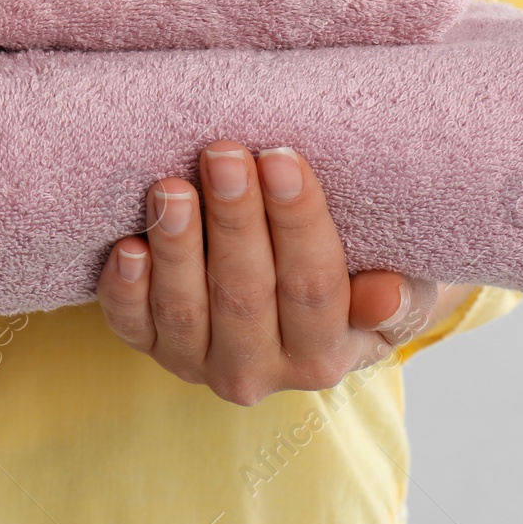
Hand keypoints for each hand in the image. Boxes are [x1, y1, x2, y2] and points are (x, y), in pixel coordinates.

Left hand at [96, 141, 443, 405]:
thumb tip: (385, 294)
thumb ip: (397, 299)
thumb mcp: (397, 288)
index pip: (313, 287)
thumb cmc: (352, 278)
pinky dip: (125, 289)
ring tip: (171, 187)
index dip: (297, 221)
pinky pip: (130, 325)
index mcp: (323, 357)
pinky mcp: (148, 347)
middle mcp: (257, 370)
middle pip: (244, 294)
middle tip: (222, 153)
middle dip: (233, 219)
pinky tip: (127, 245)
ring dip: (176, 246)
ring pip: (183, 309)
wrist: (295, 307)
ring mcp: (196, 362)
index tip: (282, 157)